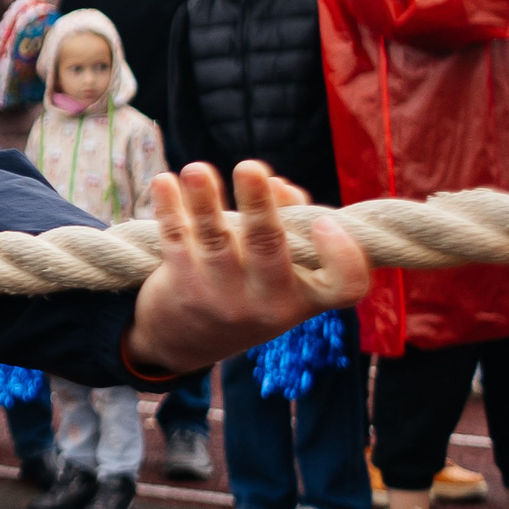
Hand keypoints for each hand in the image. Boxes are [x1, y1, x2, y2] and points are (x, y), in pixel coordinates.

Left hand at [119, 162, 370, 377]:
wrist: (188, 341)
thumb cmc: (250, 287)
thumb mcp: (281, 271)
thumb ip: (290, 224)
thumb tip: (278, 185)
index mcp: (306, 298)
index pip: (344, 288)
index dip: (344, 256)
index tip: (325, 221)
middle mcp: (267, 303)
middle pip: (267, 248)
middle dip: (258, 205)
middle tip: (248, 167)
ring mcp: (223, 299)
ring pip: (215, 240)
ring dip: (204, 200)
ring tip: (196, 169)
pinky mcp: (182, 289)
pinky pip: (176, 241)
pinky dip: (170, 209)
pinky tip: (164, 182)